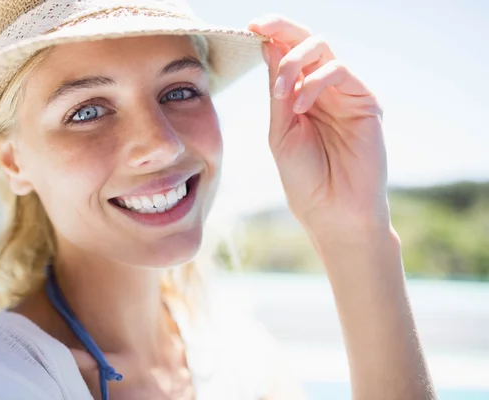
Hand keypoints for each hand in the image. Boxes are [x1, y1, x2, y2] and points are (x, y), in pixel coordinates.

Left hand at [248, 16, 387, 236]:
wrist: (331, 211)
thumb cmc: (304, 177)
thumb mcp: (281, 129)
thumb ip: (278, 89)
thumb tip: (268, 44)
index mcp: (301, 96)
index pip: (288, 54)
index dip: (272, 34)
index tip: (250, 26)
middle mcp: (323, 89)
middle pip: (307, 41)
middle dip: (283, 27)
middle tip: (260, 26)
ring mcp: (345, 93)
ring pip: (323, 49)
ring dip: (294, 62)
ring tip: (281, 95)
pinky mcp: (365, 101)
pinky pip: (340, 71)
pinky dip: (315, 83)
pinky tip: (301, 107)